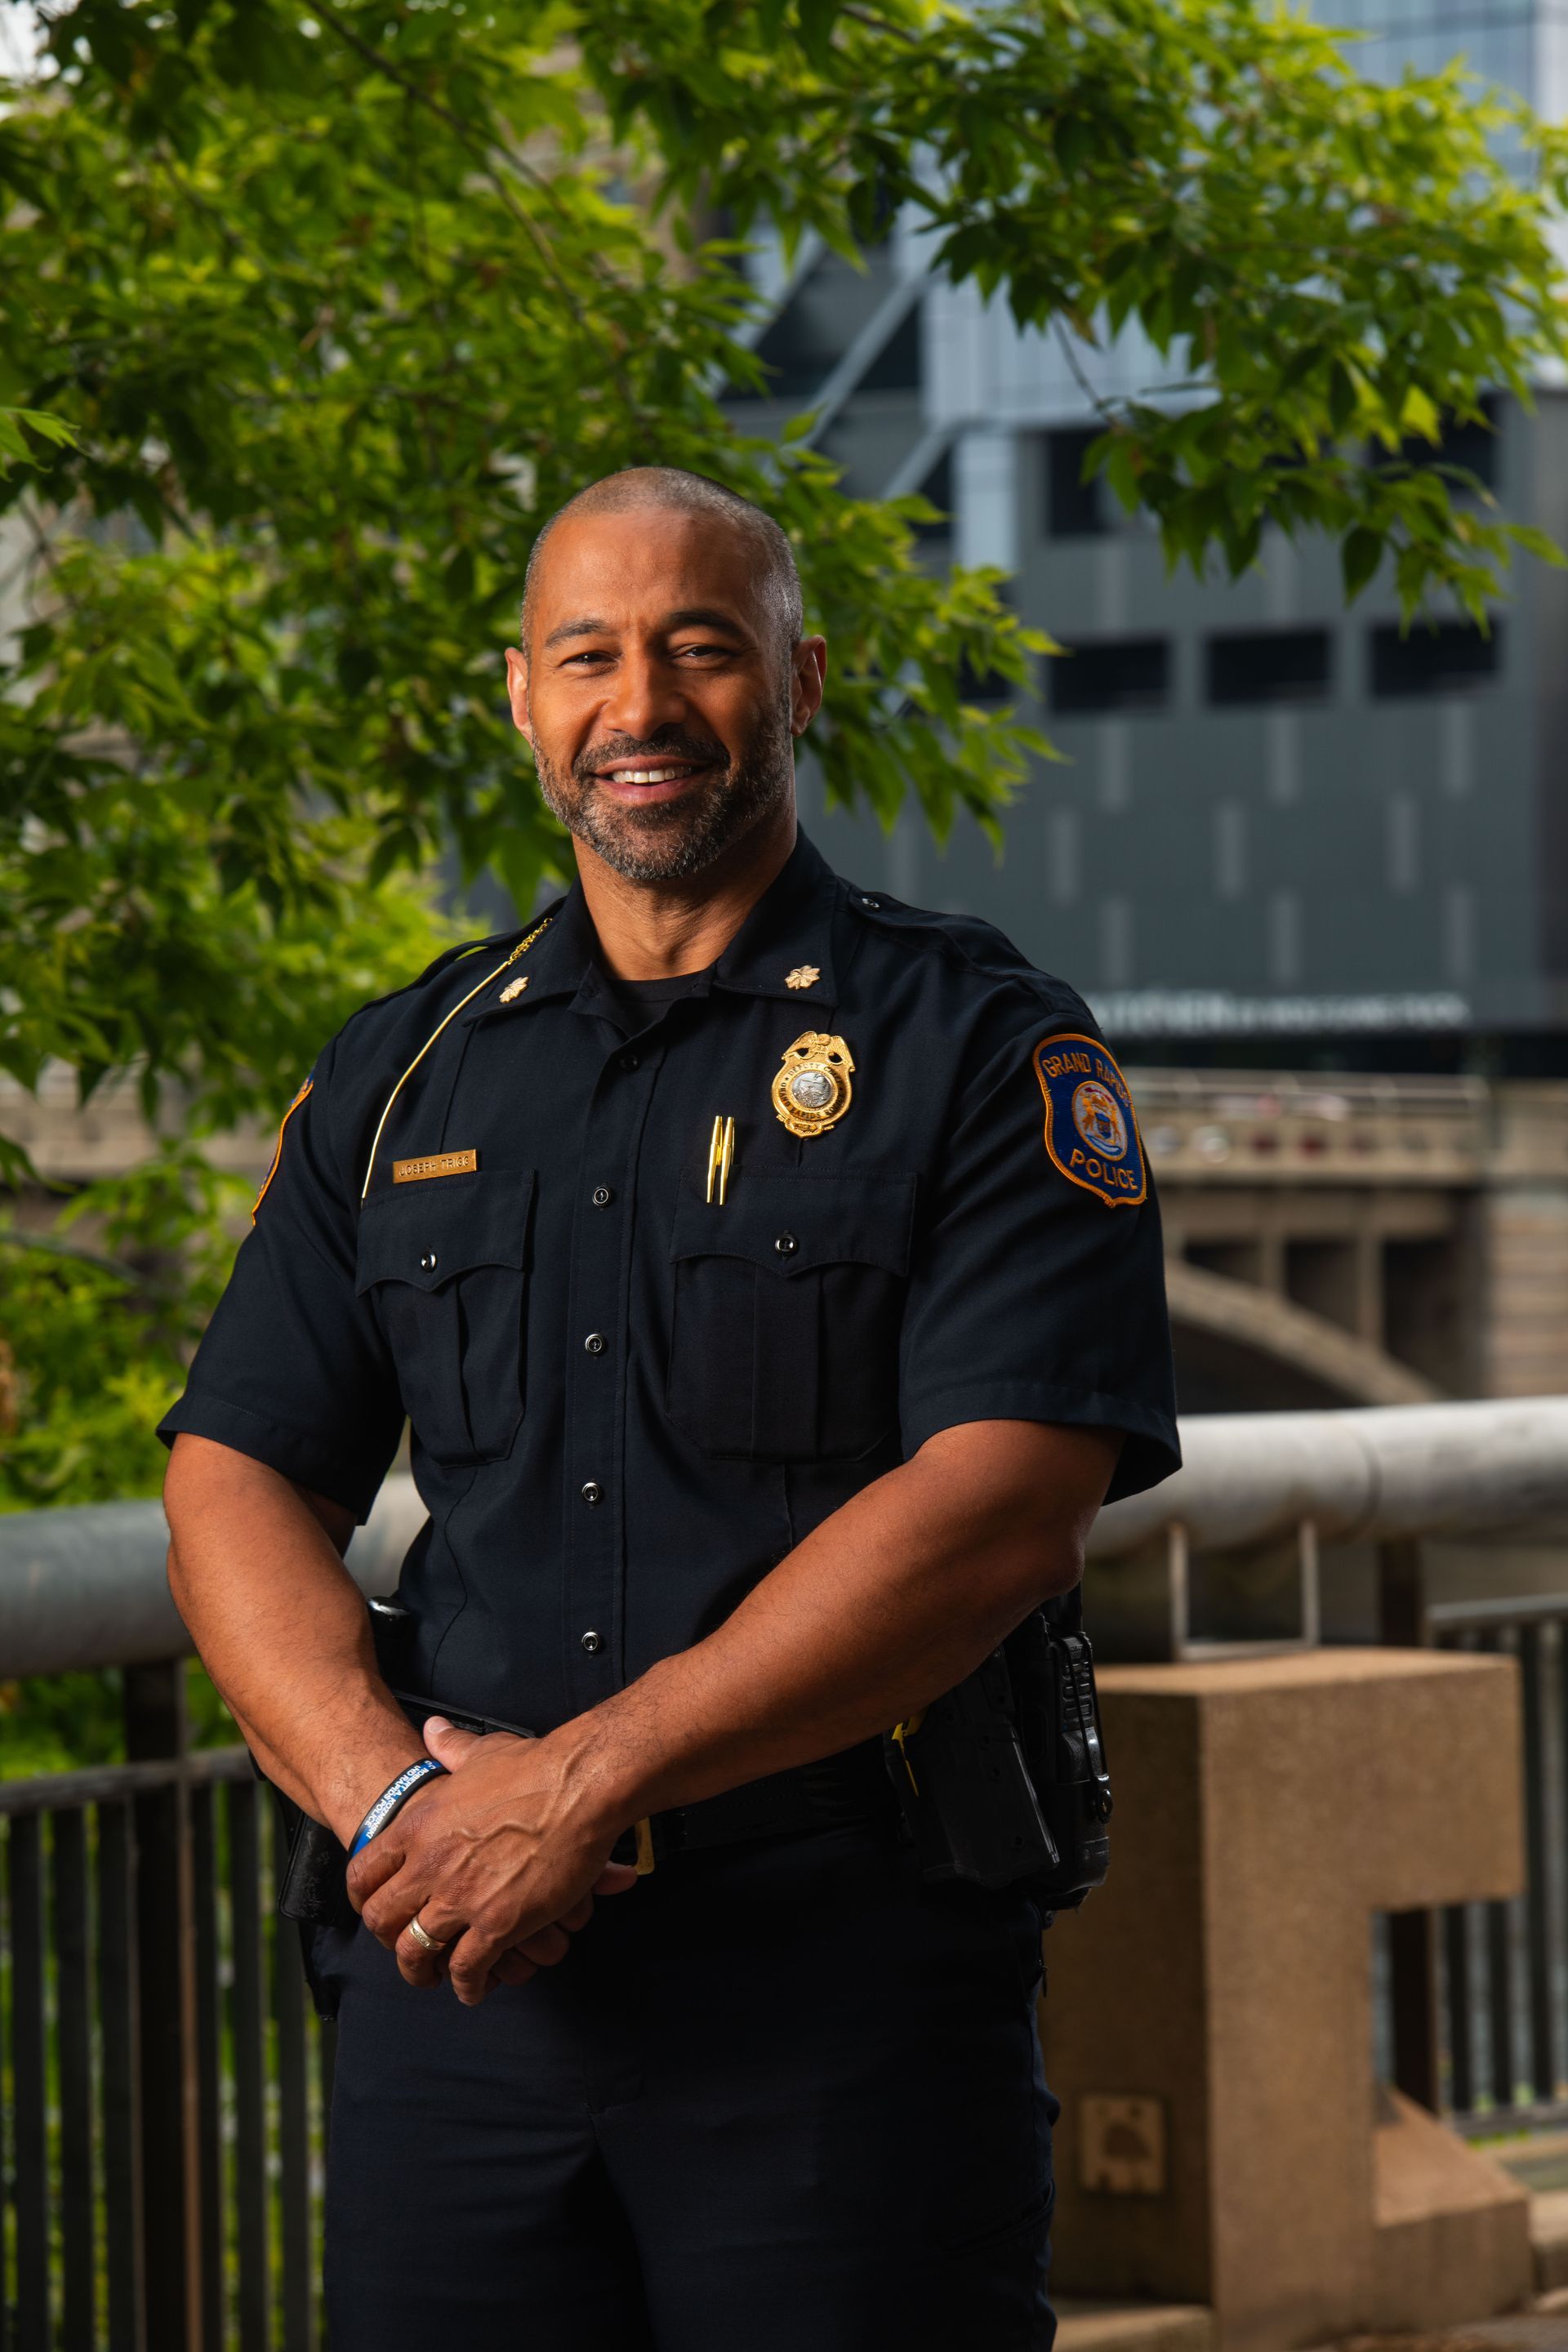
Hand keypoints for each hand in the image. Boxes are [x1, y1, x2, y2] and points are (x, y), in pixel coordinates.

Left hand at [345, 1716, 638, 2004]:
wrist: (578, 1786)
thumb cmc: (535, 1767)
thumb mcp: (480, 1752)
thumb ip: (450, 1747)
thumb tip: (432, 1729)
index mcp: (418, 1826)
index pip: (364, 1874)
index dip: (364, 1899)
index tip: (374, 1910)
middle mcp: (429, 1864)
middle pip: (383, 1921)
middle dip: (389, 1941)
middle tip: (404, 1950)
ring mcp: (460, 1897)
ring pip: (417, 1951)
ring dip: (422, 1971)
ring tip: (433, 1978)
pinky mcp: (497, 1923)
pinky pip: (466, 1968)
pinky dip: (467, 1985)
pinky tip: (473, 1989)